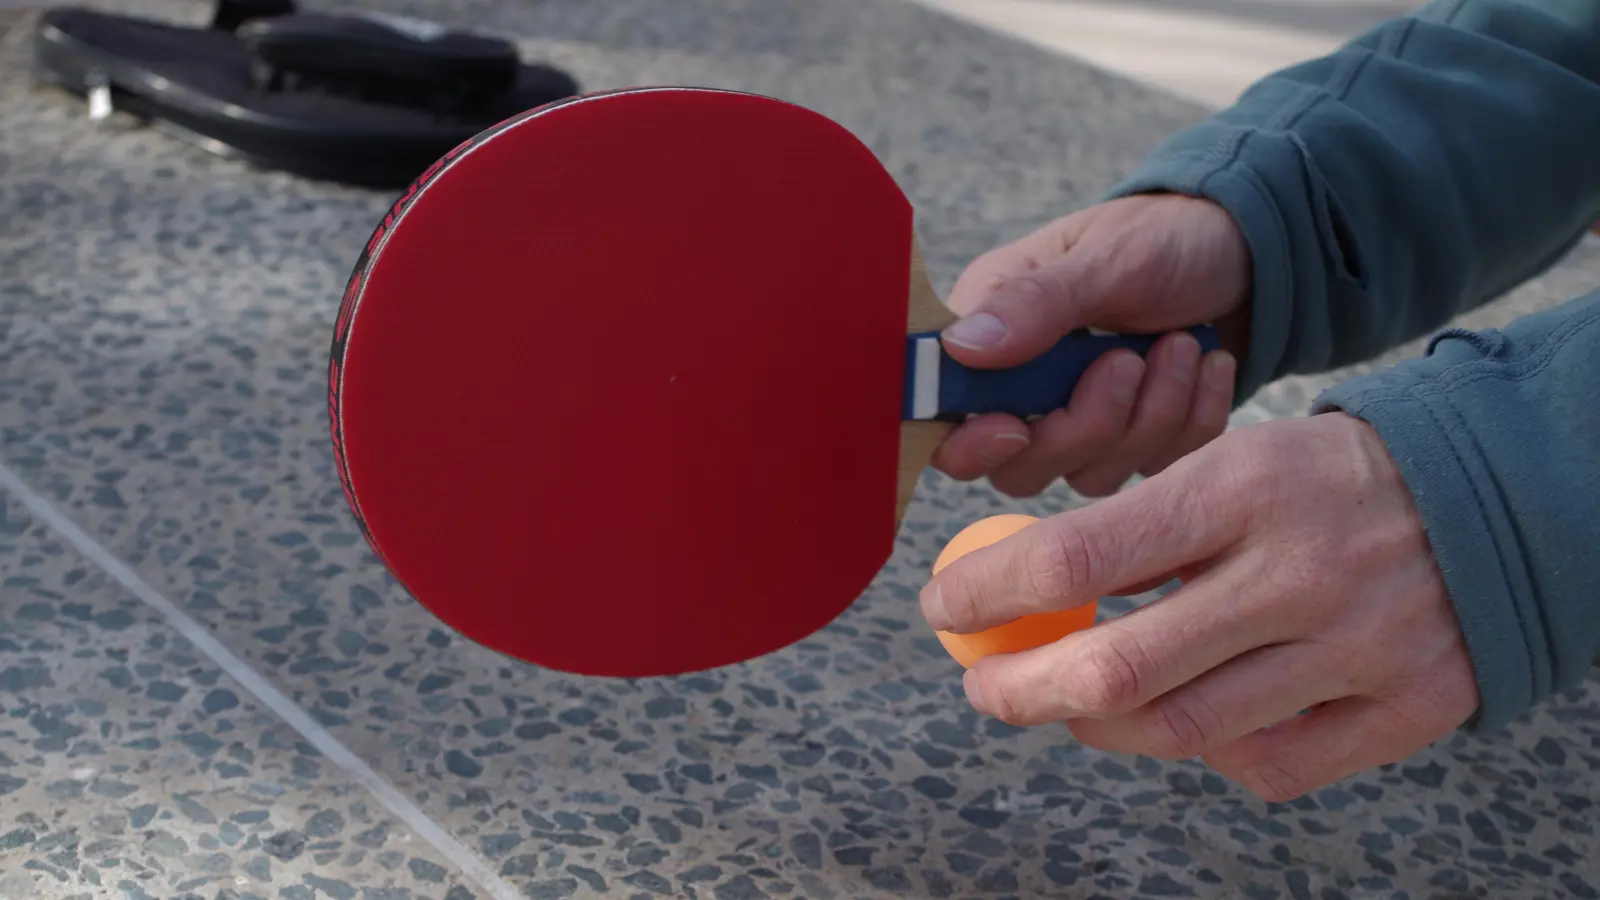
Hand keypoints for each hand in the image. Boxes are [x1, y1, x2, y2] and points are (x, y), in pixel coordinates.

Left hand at [920, 412, 1479, 801]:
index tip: (945, 606)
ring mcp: (1358, 648)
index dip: (992, 592)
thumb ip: (1137, 526)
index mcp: (1243, 486)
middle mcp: (1300, 572)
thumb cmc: (1321, 478)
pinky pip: (1268, 765)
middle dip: (1024, 691)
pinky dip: (1205, 752)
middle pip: (1123, 668)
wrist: (1489, 497)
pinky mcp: (1405, 707)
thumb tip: (1019, 593)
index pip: (1082, 553)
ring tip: (1066, 705)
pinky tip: (1185, 719)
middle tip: (984, 687)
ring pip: (1185, 730)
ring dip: (1098, 727)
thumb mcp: (1227, 457)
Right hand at [934, 194, 1251, 497]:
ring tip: (1182, 346)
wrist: (1252, 252)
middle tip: (1128, 360)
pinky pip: (1154, 469)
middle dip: (1086, 425)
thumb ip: (1037, 304)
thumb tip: (960, 349)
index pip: (945, 416)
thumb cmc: (1168, 236)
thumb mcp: (1109, 257)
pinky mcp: (1133, 440)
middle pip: (1018, 465)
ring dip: (1150, 416)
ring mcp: (1078, 420)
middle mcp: (1023, 385)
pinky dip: (1191, 421)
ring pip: (1090, 474)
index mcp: (990, 329)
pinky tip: (1207, 367)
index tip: (1019, 425)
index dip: (971, 440)